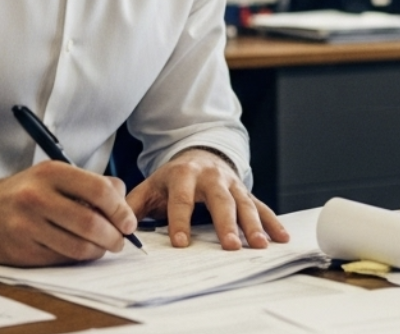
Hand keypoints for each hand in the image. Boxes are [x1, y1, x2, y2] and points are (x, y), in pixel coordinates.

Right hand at [0, 161, 136, 264]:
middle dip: (114, 236)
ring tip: (103, 247)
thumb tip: (123, 203)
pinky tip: (79, 251)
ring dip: (98, 251)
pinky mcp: (21, 251)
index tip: (129, 222)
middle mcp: (37, 197)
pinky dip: (77, 258)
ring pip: (78, 247)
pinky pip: (61, 259)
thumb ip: (90, 184)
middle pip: (91, 222)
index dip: (120, 209)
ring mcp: (27, 226)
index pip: (98, 190)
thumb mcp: (54, 175)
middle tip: (120, 241)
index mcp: (51, 172)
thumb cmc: (26, 192)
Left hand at [126, 148, 288, 250]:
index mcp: (183, 175)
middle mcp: (210, 177)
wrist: (199, 153)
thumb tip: (118, 227)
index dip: (180, 221)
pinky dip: (272, 222)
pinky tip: (281, 238)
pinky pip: (261, 206)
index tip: (180, 244)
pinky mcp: (244, 191)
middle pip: (220, 200)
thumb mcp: (150, 186)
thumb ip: (133, 205)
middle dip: (226, 224)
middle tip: (231, 246)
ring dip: (254, 225)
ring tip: (260, 245)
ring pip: (244, 203)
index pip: (181, 199)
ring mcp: (231, 183)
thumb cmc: (172, 178)